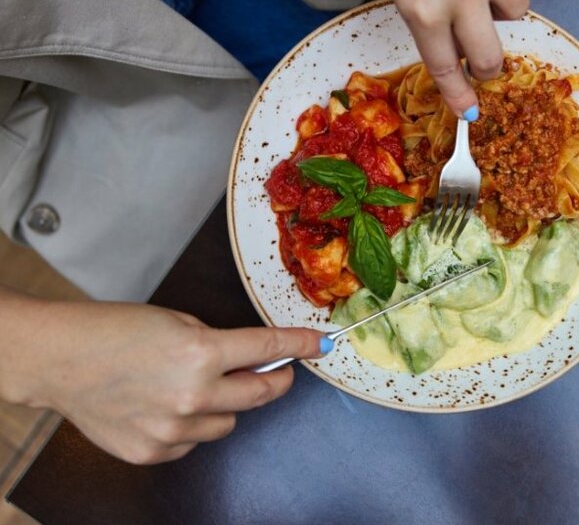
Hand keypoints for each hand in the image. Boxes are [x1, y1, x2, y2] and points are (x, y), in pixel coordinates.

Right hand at [0, 293, 325, 464]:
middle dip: (276, 381)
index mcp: (201, 353)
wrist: (62, 360)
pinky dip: (191, 424)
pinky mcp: (155, 451)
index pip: (269, 350)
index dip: (300, 346)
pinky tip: (165, 405)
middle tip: (276, 374)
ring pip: (229, 422)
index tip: (321, 346)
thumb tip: (255, 361)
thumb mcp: (180, 322)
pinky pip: (194, 440)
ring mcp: (173, 429)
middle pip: (261, 396)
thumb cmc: (116, 331)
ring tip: (192, 386)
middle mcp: (193, 395)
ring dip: (226, 404)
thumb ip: (221, 344)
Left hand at [356, 0, 530, 118]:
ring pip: (516, 9)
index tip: (470, 111)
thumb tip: (451, 43)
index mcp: (423, 10)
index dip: (460, 96)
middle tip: (480, 53)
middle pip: (492, 57)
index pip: (447, 69)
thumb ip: (421, 14)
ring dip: (499, 4)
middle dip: (487, 63)